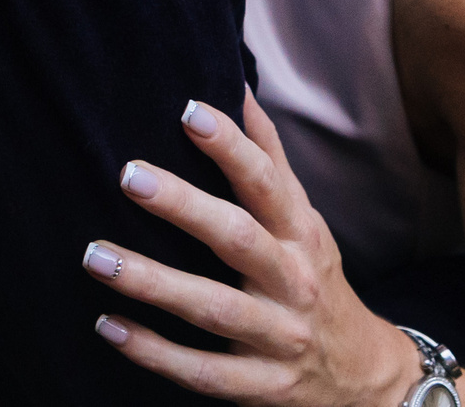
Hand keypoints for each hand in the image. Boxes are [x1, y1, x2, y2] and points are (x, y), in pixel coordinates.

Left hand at [85, 91, 418, 405]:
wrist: (369, 380)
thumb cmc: (317, 281)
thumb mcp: (306, 222)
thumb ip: (270, 160)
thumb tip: (236, 86)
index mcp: (300, 235)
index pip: (267, 183)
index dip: (231, 147)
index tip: (187, 111)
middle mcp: (293, 283)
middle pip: (238, 240)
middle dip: (183, 207)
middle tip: (128, 175)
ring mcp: (279, 338)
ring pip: (212, 309)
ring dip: (151, 283)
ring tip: (95, 257)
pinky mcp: (263, 388)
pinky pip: (203, 372)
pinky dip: (154, 352)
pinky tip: (108, 327)